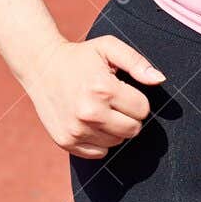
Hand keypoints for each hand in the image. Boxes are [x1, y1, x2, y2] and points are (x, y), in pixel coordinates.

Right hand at [22, 37, 164, 159]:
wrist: (40, 66)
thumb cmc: (79, 56)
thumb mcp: (108, 47)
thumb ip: (137, 62)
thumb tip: (159, 80)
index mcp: (103, 88)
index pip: (143, 110)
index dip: (136, 99)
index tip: (122, 90)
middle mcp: (89, 112)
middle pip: (133, 130)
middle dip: (129, 116)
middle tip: (112, 101)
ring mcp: (76, 129)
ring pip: (116, 143)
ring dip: (113, 129)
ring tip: (98, 109)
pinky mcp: (65, 141)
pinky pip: (98, 154)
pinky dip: (98, 141)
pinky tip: (88, 122)